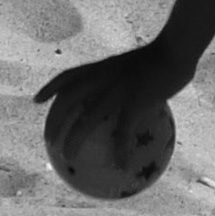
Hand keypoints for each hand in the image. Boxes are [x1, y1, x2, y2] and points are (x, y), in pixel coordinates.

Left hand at [33, 40, 190, 170]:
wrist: (177, 49)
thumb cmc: (165, 55)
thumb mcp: (141, 63)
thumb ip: (131, 77)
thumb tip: (135, 92)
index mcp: (102, 67)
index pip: (68, 76)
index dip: (50, 88)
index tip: (37, 101)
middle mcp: (102, 77)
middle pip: (68, 99)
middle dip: (54, 120)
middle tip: (47, 139)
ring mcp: (116, 89)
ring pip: (86, 118)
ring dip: (73, 139)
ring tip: (67, 157)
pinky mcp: (133, 101)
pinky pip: (123, 131)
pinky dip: (120, 150)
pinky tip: (121, 165)